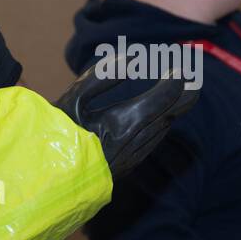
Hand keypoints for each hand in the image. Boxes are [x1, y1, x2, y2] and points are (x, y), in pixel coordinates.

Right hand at [52, 64, 200, 178]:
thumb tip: (132, 59)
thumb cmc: (55, 136)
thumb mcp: (73, 98)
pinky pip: (152, 140)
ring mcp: (133, 156)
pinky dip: (160, 123)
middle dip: (184, 94)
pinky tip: (160, 115)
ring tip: (183, 91)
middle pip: (170, 113)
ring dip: (173, 108)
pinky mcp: (127, 165)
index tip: (183, 67)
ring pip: (163, 128)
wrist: (44, 180)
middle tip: (195, 77)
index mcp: (125, 123)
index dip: (175, 81)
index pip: (162, 98)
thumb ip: (103, 76)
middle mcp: (136, 142)